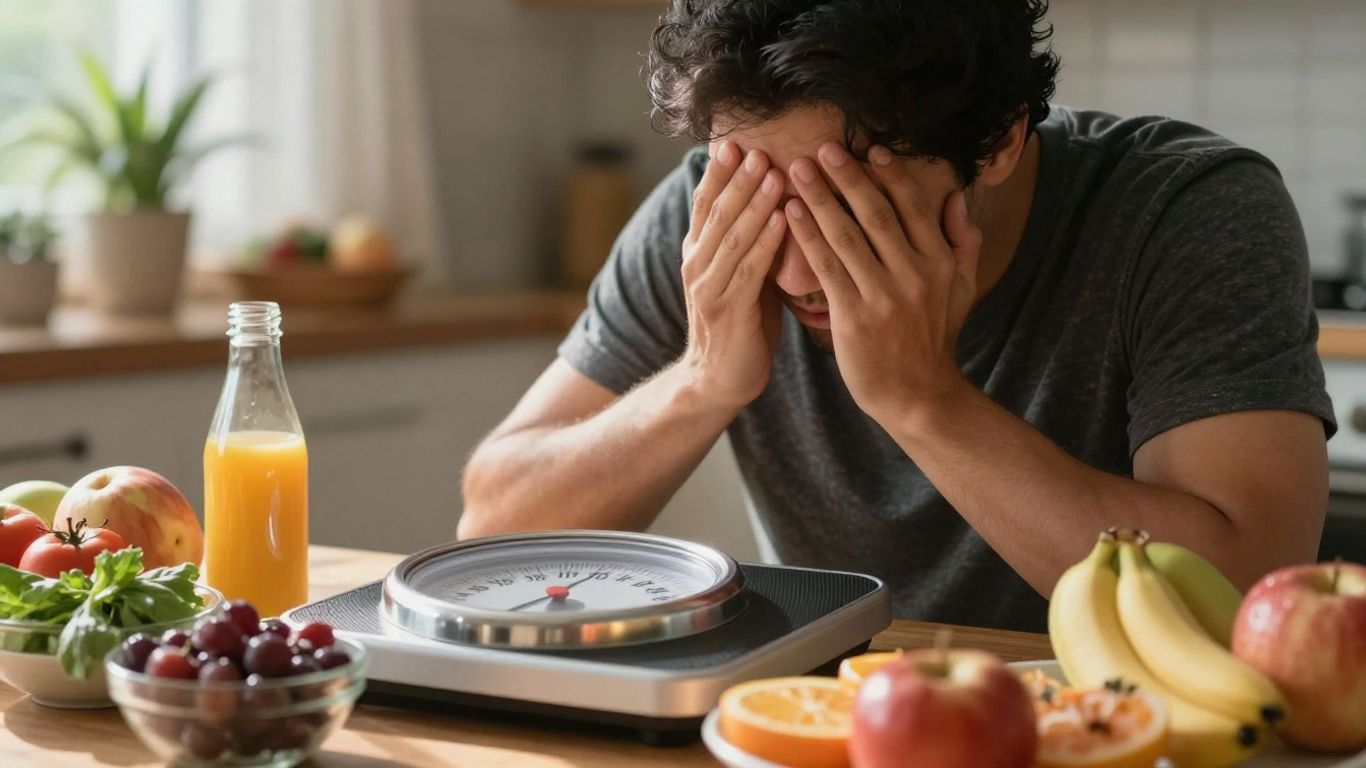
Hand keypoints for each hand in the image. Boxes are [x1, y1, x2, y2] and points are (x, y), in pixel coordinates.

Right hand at [677, 141, 787, 409]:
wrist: (718, 381)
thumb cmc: (740, 325)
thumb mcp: (741, 276)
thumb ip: (750, 243)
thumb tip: (780, 203)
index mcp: (698, 254)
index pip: (705, 203)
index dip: (718, 172)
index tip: (734, 141)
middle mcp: (696, 265)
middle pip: (717, 212)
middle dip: (739, 177)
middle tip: (759, 146)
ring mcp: (708, 288)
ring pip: (732, 236)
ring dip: (754, 202)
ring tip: (774, 172)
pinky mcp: (728, 310)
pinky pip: (749, 269)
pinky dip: (767, 241)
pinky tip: (784, 219)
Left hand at [785, 142, 980, 423]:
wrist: (916, 395)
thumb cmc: (933, 338)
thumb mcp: (961, 289)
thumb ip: (963, 241)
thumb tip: (956, 197)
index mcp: (939, 262)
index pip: (913, 207)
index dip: (891, 175)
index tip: (869, 149)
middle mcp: (914, 274)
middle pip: (877, 214)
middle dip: (848, 178)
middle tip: (822, 149)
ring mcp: (883, 296)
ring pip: (847, 236)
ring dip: (820, 198)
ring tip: (798, 170)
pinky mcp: (854, 316)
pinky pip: (826, 267)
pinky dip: (807, 236)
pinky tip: (790, 212)